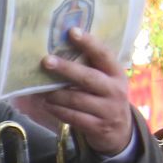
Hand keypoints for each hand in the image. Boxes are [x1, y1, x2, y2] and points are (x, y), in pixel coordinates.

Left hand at [9, 28, 133, 155]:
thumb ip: (91, 68)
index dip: (89, 43)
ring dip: (55, 94)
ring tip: (41, 90)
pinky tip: (47, 105)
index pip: (104, 55)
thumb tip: (59, 50)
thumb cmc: (105, 98)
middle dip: (66, 69)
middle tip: (46, 61)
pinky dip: (57, 110)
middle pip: (88, 77)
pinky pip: (72, 117)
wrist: (120, 131)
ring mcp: (107, 110)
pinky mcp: (97, 127)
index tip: (72, 31)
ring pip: (76, 99)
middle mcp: (115, 90)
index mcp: (117, 74)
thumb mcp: (107, 82)